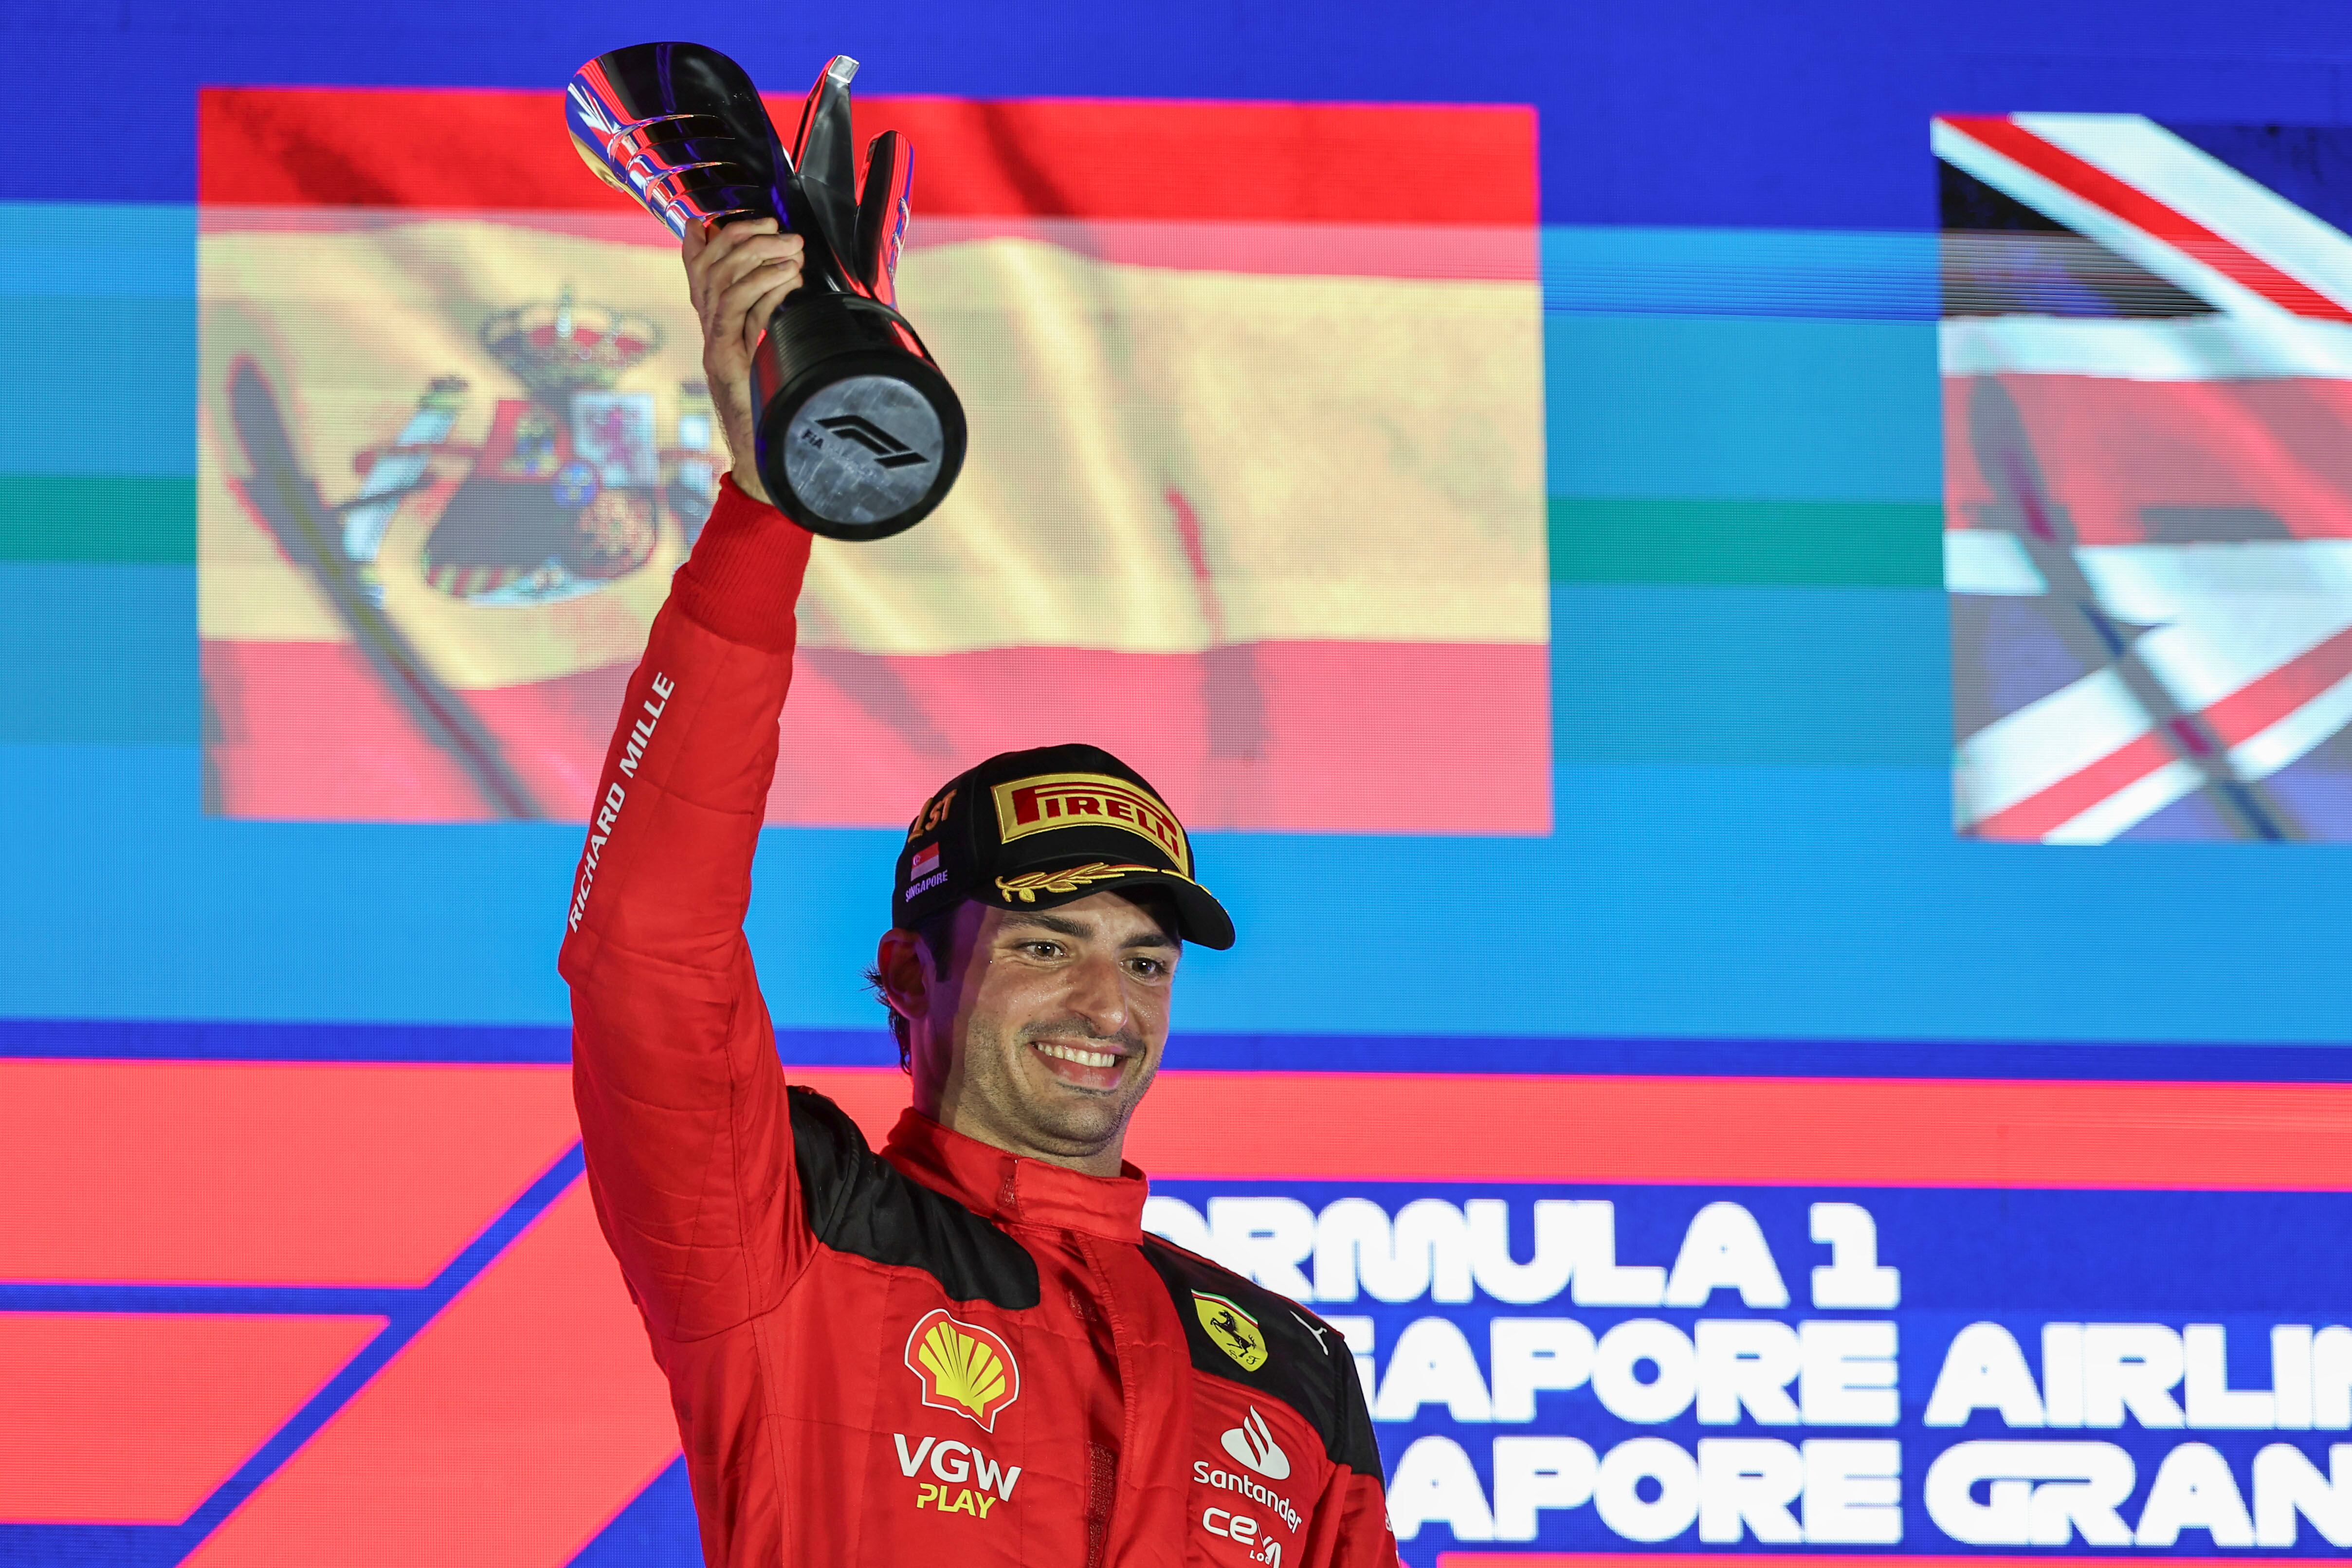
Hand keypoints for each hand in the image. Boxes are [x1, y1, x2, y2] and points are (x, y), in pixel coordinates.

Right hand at [682, 218, 805, 506]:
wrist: (765, 465)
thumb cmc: (778, 412)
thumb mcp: (777, 354)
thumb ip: (777, 322)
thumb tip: (795, 284)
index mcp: (718, 329)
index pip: (698, 271)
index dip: (708, 238)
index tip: (739, 218)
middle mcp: (710, 334)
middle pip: (708, 268)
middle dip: (743, 238)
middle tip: (780, 229)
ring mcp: (713, 348)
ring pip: (720, 283)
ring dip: (758, 256)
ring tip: (793, 248)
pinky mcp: (723, 363)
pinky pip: (734, 312)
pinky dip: (761, 287)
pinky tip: (787, 277)